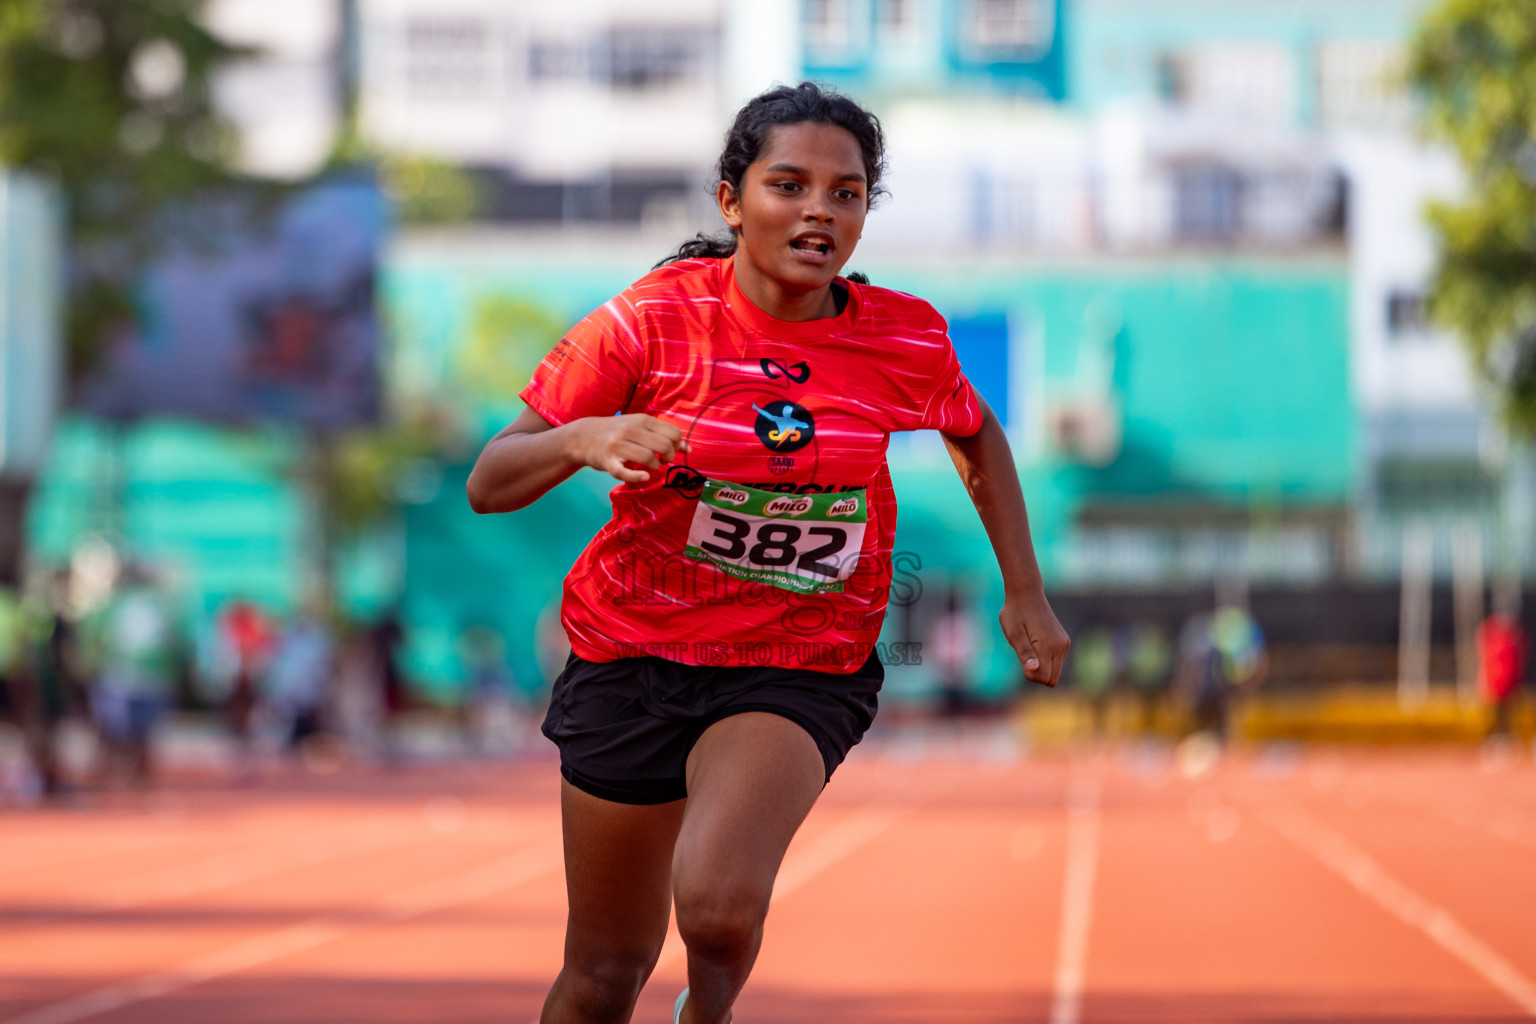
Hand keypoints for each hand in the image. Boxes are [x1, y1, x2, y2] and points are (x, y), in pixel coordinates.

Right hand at [569, 414, 687, 483]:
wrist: (583, 436)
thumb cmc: (618, 432)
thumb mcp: (641, 427)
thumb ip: (664, 435)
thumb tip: (689, 449)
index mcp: (642, 419)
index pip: (673, 434)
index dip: (676, 447)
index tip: (668, 451)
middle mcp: (631, 429)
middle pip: (664, 446)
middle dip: (667, 458)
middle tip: (660, 460)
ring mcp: (618, 445)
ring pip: (648, 459)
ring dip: (654, 467)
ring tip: (648, 466)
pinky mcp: (607, 461)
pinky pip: (625, 472)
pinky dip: (638, 476)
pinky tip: (643, 475)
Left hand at [999, 588, 1069, 687]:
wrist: (1027, 593)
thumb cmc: (1015, 613)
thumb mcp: (1014, 634)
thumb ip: (1025, 654)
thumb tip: (1034, 670)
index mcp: (1048, 646)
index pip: (1044, 678)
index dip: (1030, 674)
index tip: (1021, 657)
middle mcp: (1061, 647)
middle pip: (1052, 679)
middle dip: (1037, 673)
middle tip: (1024, 653)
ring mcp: (1064, 644)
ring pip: (1055, 671)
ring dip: (1041, 665)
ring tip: (1029, 645)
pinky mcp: (1064, 641)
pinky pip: (1056, 661)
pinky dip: (1045, 659)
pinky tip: (1035, 642)